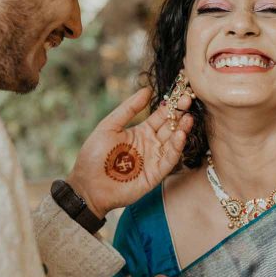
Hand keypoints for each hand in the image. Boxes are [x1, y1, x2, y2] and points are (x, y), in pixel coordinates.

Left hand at [68, 87, 193, 216]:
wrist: (88, 186)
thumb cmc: (94, 156)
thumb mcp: (109, 126)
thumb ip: (128, 109)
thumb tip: (147, 90)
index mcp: (140, 131)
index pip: (160, 116)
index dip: (170, 105)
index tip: (180, 93)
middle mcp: (151, 144)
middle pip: (170, 127)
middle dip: (179, 114)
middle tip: (187, 100)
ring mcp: (154, 159)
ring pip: (173, 142)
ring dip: (182, 129)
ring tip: (188, 117)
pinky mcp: (156, 174)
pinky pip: (169, 159)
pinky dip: (176, 147)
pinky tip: (180, 135)